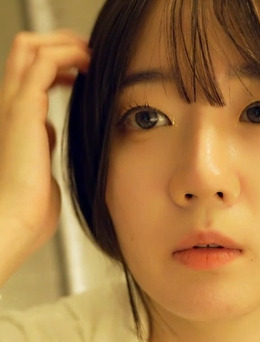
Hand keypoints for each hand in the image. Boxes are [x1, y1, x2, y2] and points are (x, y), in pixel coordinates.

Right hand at [0, 30, 89, 281]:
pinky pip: (43, 63)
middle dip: (60, 43)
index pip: (30, 73)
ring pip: (30, 46)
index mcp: (14, 118)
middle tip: (89, 55)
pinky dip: (67, 55)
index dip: (58, 64)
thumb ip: (43, 144)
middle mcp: (10, 105)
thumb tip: (51, 134)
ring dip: (65, 43)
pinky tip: (86, 66)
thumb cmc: (30, 206)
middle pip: (26, 50)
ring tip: (90, 56)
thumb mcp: (40, 165)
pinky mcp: (23, 109)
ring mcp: (13, 104)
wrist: (17, 220)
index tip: (84, 71)